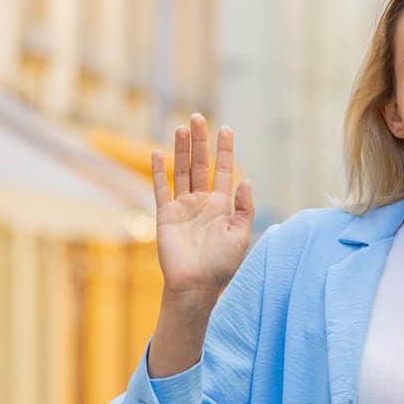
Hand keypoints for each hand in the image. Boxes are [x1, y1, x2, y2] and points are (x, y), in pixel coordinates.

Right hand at [151, 113, 254, 298]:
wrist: (195, 285)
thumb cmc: (220, 265)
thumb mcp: (240, 236)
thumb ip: (244, 208)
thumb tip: (247, 180)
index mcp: (222, 206)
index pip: (224, 171)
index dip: (225, 150)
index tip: (226, 129)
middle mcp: (202, 203)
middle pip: (200, 165)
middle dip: (200, 142)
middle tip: (199, 117)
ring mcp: (183, 207)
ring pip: (181, 171)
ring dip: (181, 150)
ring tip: (182, 127)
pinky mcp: (165, 215)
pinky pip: (161, 189)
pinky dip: (158, 171)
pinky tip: (157, 153)